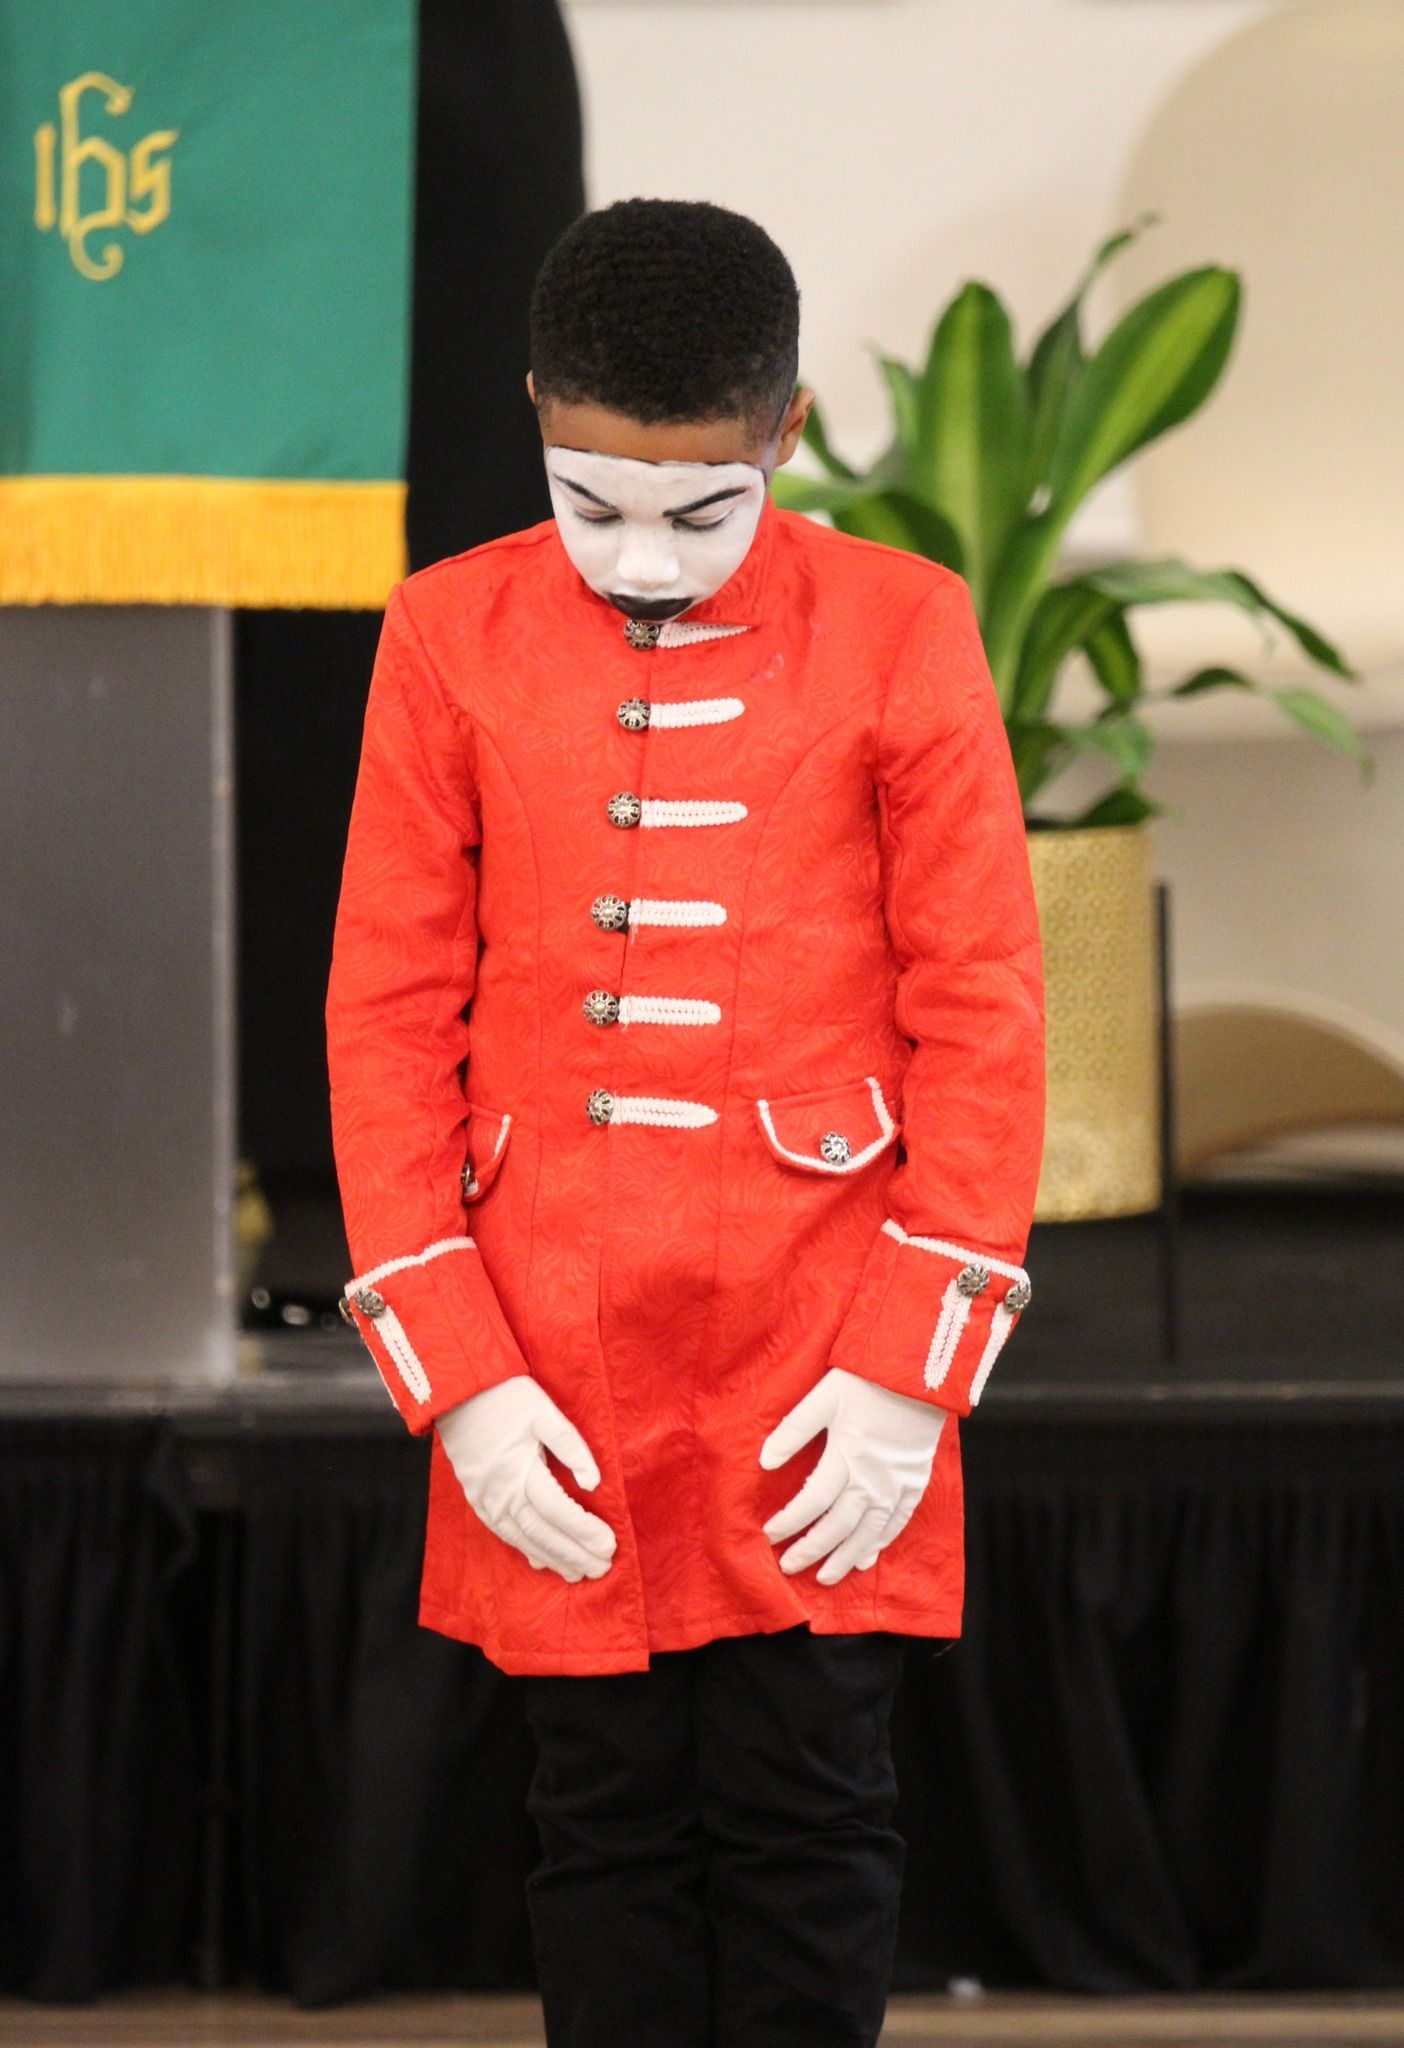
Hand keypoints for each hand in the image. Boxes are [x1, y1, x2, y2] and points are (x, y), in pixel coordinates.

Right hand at [436, 1377, 616, 1582]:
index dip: (584, 1531)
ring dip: (553, 1558)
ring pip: (522, 1539)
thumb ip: (571, 1447)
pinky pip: (503, 1533)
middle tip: (602, 1569)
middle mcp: (501, 1493)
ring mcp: (486, 1500)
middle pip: (542, 1532)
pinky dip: (525, 1549)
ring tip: (579, 1573)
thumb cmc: (507, 1398)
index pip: (559, 1511)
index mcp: (520, 1471)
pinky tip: (542, 1561)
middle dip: (574, 1553)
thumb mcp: (545, 1413)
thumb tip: (594, 1482)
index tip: (610, 1545)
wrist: (458, 1393)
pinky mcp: (477, 1500)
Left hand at [758, 1366, 945, 1585]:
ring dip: (844, 1558)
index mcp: (846, 1456)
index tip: (768, 1534)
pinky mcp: (915, 1484)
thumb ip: (794, 1430)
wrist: (920, 1374)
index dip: (789, 1521)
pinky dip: (880, 1544)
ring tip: (824, 1578)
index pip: (811, 1501)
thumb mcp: (823, 1397)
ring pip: (867, 1534)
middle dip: (810, 1549)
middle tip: (788, 1567)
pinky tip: (866, 1559)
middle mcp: (871, 1479)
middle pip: (837, 1526)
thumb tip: (764, 1461)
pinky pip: (897, 1524)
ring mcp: (896, 1486)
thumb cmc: (866, 1382)